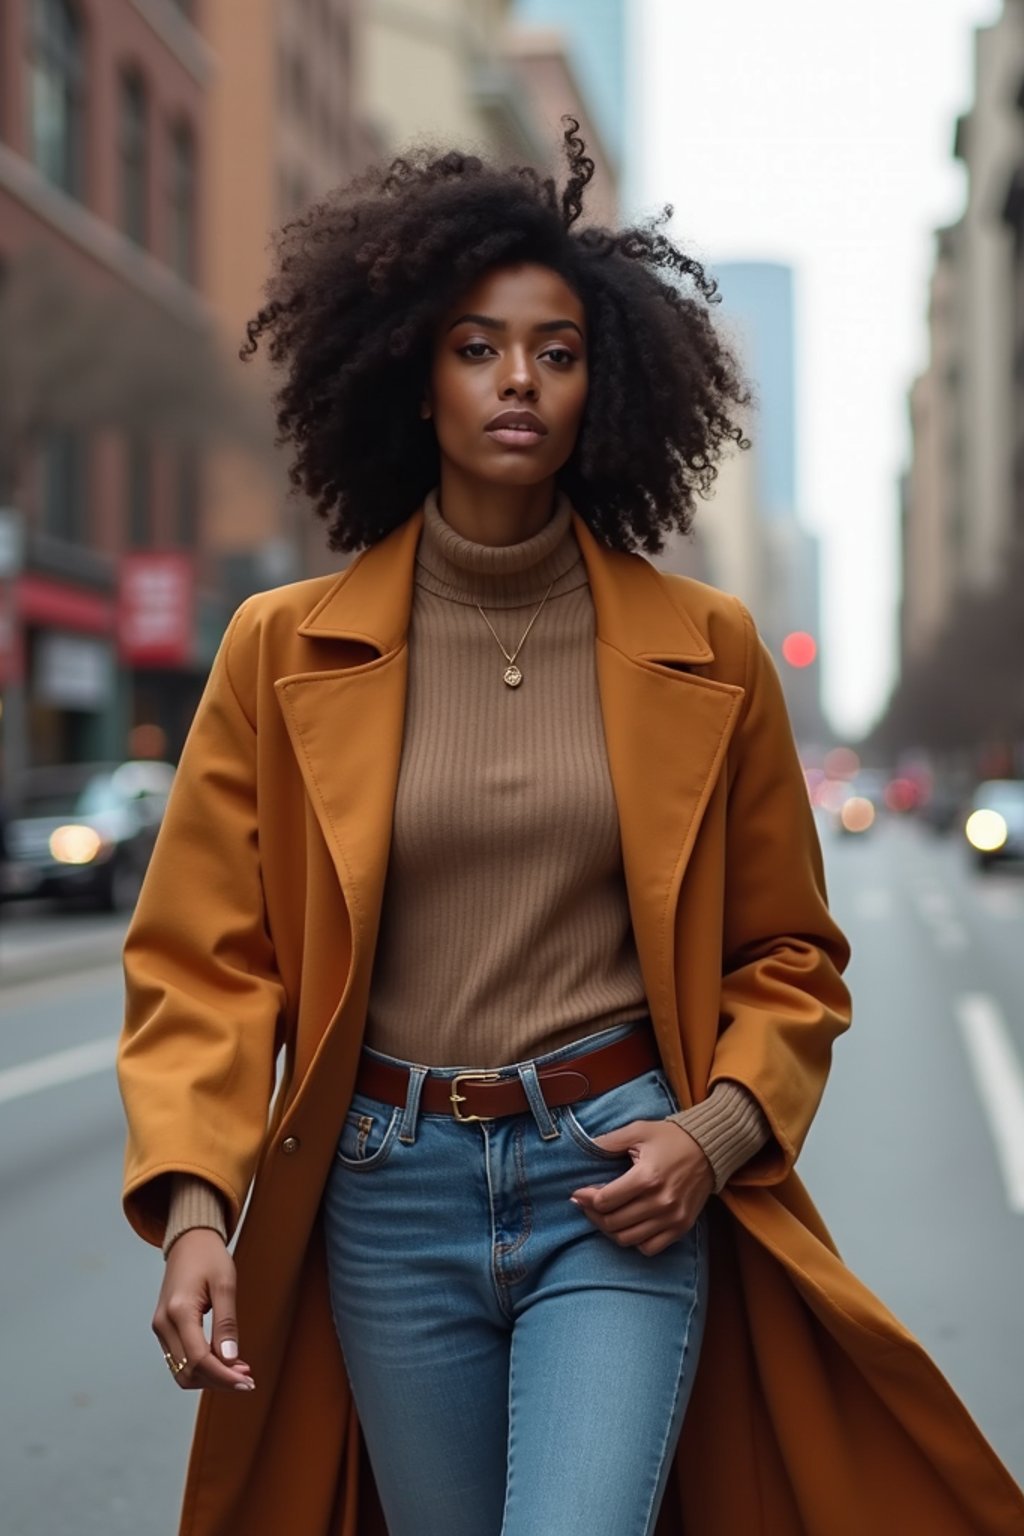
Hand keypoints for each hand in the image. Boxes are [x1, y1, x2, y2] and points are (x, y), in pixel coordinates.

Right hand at [153, 1229, 254, 1391]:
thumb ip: (226, 1322)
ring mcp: (160, 1328)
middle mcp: (163, 1324)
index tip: (247, 1382)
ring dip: (210, 1378)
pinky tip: (222, 1362)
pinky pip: (180, 1360)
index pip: (200, 1359)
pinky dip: (201, 1367)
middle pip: (189, 1371)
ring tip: (238, 1370)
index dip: (224, 1376)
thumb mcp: (225, 1283)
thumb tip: (230, 1359)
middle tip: (247, 1377)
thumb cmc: (209, 1257)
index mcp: (179, 1311)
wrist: (188, 1242)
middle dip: (219, 1380)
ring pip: (182, 1371)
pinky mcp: (163, 1329)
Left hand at [570, 1120, 714, 1256]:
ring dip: (609, 1230)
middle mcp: (660, 1202)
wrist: (709, 1149)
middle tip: (587, 1205)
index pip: (605, 1201)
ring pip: (628, 1239)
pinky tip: (628, 1226)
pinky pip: (649, 1248)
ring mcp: (672, 1218)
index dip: (586, 1198)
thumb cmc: (671, 1138)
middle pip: (613, 1223)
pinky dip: (634, 1241)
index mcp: (647, 1177)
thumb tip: (584, 1149)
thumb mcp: (638, 1130)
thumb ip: (609, 1141)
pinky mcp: (681, 1227)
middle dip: (593, 1215)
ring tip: (603, 1216)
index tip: (578, 1193)